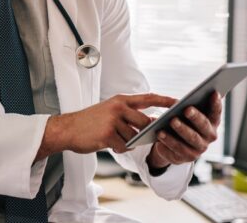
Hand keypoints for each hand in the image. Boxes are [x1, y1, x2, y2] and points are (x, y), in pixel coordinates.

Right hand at [36, 93, 176, 160]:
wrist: (67, 129)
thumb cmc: (90, 122)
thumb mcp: (109, 110)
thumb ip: (128, 114)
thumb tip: (150, 122)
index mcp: (120, 100)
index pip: (148, 98)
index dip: (165, 100)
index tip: (178, 102)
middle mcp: (118, 108)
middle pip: (144, 122)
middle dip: (143, 132)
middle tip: (134, 135)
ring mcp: (113, 121)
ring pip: (134, 136)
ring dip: (127, 141)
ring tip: (112, 138)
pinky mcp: (108, 134)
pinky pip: (124, 146)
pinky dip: (120, 148)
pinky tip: (109, 144)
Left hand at [147, 92, 221, 168]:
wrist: (173, 144)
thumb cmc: (183, 123)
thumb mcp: (188, 114)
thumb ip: (192, 105)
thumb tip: (189, 96)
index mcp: (212, 123)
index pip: (216, 113)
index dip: (216, 103)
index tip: (213, 92)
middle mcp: (209, 137)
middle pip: (203, 126)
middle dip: (195, 117)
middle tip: (186, 109)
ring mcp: (198, 149)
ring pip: (190, 139)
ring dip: (180, 129)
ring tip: (170, 121)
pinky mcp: (185, 158)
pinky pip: (176, 150)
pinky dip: (168, 141)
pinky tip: (160, 134)